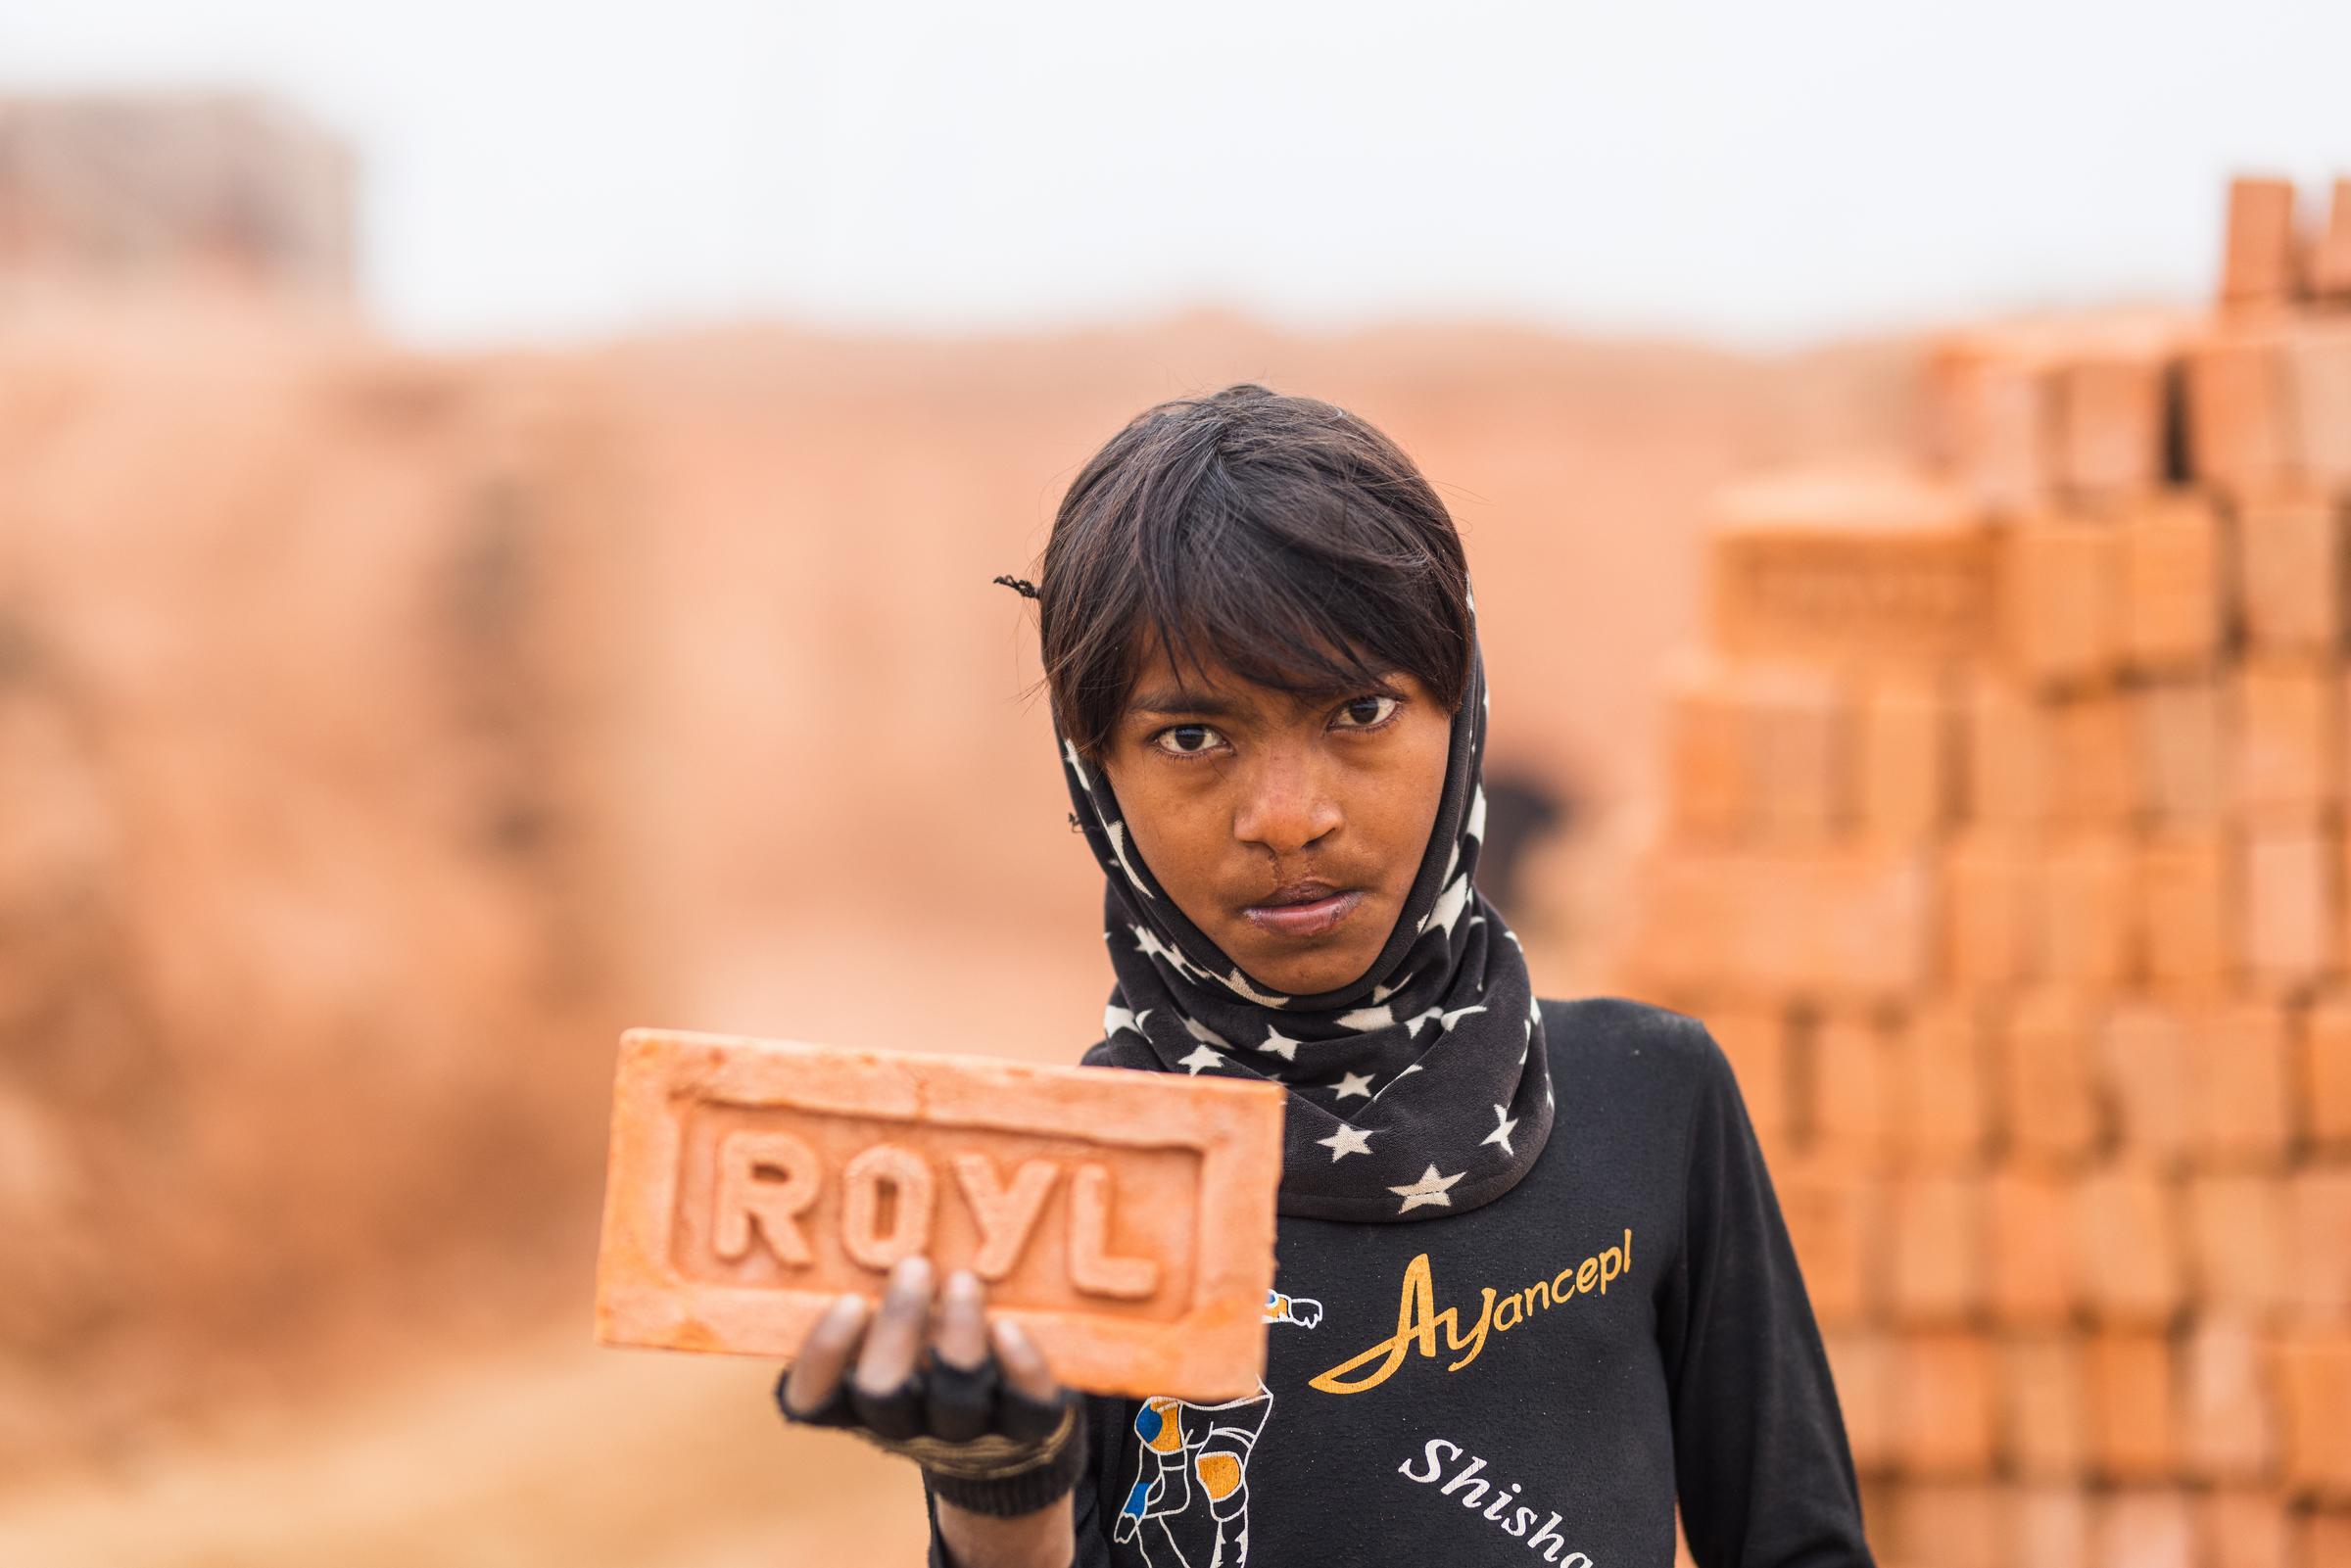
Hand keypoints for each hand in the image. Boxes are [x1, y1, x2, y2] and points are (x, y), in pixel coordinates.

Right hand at [776, 1257, 1083, 1525]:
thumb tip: (869, 1203)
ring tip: (962, 1280)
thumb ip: (878, 1291)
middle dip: (897, 1326)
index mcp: (856, 1402)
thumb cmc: (932, 1355)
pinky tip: (1010, 1327)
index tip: (848, 1300)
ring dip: (956, 1334)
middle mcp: (903, 1424)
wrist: (1010, 1440)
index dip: (823, 1355)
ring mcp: (965, 1432)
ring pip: (955, 1397)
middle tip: (913, 1264)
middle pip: (885, 1391)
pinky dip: (1018, 1366)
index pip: (814, 1396)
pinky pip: (1024, 1408)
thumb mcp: (894, 1331)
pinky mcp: (1026, 1430)